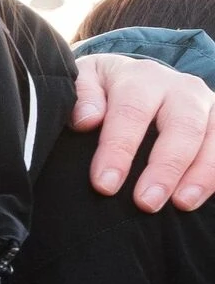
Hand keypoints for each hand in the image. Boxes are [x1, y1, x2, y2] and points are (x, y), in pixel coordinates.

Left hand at [73, 54, 214, 211]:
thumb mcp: (85, 83)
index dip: (119, 150)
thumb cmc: (104, 91)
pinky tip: (203, 197)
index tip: (105, 185)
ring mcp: (208, 105)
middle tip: (146, 203)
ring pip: (214, 137)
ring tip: (182, 204)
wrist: (139, 81)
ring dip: (201, 174)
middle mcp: (182, 89)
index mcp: (142, 78)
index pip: (132, 112)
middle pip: (182, 126)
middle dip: (165, 167)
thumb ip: (81, 96)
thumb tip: (87, 119)